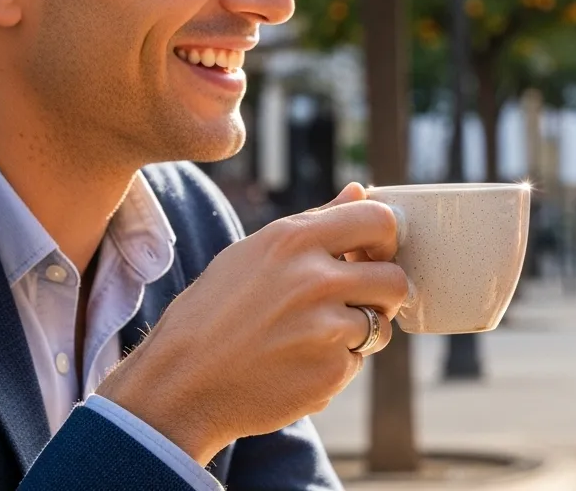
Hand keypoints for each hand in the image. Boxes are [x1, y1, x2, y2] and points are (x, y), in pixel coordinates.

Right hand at [98, 183, 408, 464]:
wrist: (180, 384)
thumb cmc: (214, 313)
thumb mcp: (254, 253)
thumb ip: (315, 221)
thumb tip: (361, 190)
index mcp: (294, 240)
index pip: (379, 220)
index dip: (386, 240)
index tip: (372, 256)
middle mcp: (315, 280)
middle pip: (395, 279)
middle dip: (382, 295)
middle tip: (353, 304)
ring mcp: (326, 328)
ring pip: (382, 325)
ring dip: (359, 333)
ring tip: (313, 337)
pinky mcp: (331, 371)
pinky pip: (358, 362)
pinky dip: (337, 365)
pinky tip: (298, 364)